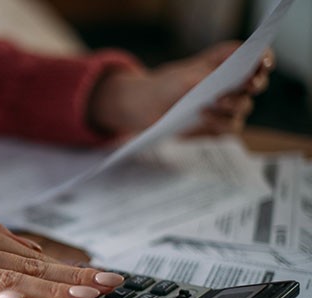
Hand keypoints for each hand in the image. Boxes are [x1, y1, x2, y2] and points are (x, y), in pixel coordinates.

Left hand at [89, 41, 274, 136]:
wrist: (146, 109)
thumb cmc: (166, 86)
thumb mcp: (184, 77)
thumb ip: (208, 78)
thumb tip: (227, 85)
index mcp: (227, 61)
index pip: (257, 56)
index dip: (264, 59)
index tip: (262, 63)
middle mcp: (232, 83)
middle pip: (256, 84)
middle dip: (252, 85)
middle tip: (244, 86)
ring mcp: (227, 106)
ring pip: (244, 107)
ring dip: (233, 106)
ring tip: (211, 104)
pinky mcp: (218, 125)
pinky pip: (230, 127)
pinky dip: (220, 123)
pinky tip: (203, 117)